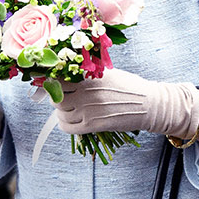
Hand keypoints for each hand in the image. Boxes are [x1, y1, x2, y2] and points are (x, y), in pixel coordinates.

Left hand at [54, 69, 198, 138]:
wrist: (149, 105)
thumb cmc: (130, 87)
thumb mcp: (108, 72)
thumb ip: (88, 72)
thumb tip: (67, 72)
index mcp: (90, 75)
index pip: (58, 76)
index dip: (50, 80)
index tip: (49, 81)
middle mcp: (86, 91)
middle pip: (56, 96)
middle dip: (55, 96)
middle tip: (61, 96)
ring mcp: (88, 109)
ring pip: (60, 112)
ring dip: (61, 111)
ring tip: (68, 108)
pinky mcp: (92, 125)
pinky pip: (67, 127)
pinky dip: (64, 124)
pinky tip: (70, 120)